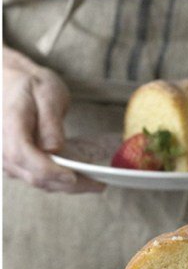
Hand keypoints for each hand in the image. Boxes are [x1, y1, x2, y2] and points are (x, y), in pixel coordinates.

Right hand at [3, 48, 103, 192]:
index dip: (48, 170)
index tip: (73, 177)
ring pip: (36, 181)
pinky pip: (36, 177)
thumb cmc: (30, 85)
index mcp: (8, 125)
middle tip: (98, 185)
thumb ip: (50, 121)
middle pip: (33, 174)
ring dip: (65, 186)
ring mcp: (5, 157)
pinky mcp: (14, 163)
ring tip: (94, 183)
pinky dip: (58, 180)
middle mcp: (1, 146)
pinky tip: (79, 177)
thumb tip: (54, 148)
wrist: (10, 82)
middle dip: (67, 184)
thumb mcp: (46, 94)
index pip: (22, 155)